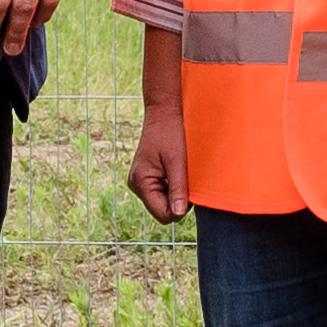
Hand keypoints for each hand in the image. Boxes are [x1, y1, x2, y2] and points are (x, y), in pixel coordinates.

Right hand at [133, 28, 190, 223]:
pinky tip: (177, 168)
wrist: (165, 112)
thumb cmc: (171, 133)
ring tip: (181, 169)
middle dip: (179, 198)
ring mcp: (143, 182)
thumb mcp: (178, 161)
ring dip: (178, 190)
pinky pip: (165, 192)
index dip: (180, 207)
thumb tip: (179, 214)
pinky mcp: (149, 178)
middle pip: (164, 210)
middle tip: (186, 175)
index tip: (189, 187)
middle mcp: (137, 185)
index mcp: (141, 183)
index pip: (164, 214)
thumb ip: (178, 189)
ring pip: (166, 201)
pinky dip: (175, 184)